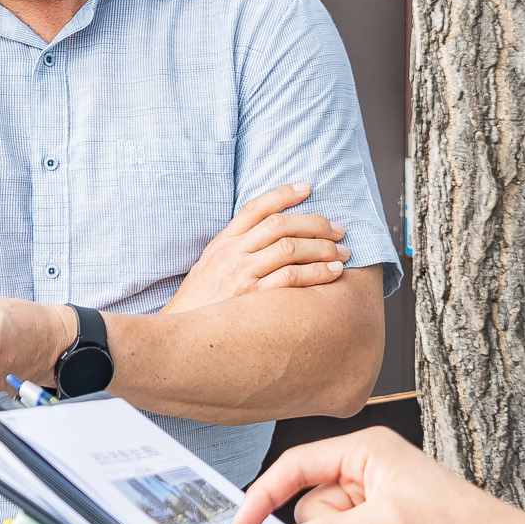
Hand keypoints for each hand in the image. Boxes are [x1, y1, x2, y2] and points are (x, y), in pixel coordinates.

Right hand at [164, 183, 353, 314]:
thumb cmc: (199, 304)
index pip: (256, 208)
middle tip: (339, 230)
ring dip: (322, 248)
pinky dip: (316, 273)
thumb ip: (235, 249)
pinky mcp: (252, 299)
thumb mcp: (210, 267)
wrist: (182, 335)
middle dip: (316, 223)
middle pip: (280, 225)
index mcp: (223, 243)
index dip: (283, 194)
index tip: (308, 188)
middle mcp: (233, 254)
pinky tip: (333, 273)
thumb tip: (268, 237)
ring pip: (289, 248)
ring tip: (342, 252)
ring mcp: (241, 275)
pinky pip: (290, 279)